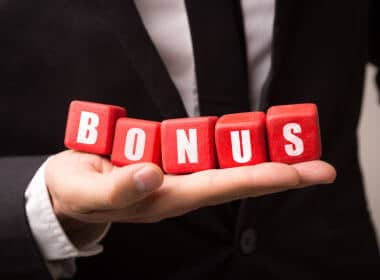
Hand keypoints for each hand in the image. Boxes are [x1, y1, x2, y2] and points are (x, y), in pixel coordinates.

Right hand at [45, 150, 335, 244]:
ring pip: (226, 164)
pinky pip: (207, 151)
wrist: (68, 190)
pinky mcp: (168, 158)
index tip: (298, 173)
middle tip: (318, 168)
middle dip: (278, 173)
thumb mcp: (86, 191)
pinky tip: (254, 139)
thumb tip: (154, 172)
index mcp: (163, 198)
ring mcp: (175, 173)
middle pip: (236, 179)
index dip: (260, 178)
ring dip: (263, 157)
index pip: (220, 187)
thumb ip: (118, 188)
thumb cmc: (76, 192)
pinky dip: (235, 145)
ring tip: (300, 151)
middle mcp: (178, 188)